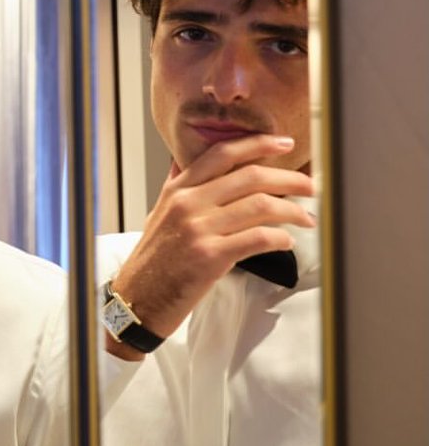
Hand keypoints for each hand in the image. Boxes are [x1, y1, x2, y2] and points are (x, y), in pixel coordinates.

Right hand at [104, 134, 314, 357]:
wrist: (136, 301)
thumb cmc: (152, 262)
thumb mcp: (157, 215)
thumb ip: (176, 187)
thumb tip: (186, 161)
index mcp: (177, 190)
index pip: (223, 154)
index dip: (258, 144)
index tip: (285, 144)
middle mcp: (188, 204)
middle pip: (250, 177)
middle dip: (290, 179)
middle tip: (310, 186)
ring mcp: (199, 229)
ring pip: (260, 205)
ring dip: (293, 211)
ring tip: (306, 219)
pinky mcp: (210, 257)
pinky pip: (258, 238)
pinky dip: (280, 238)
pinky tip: (286, 242)